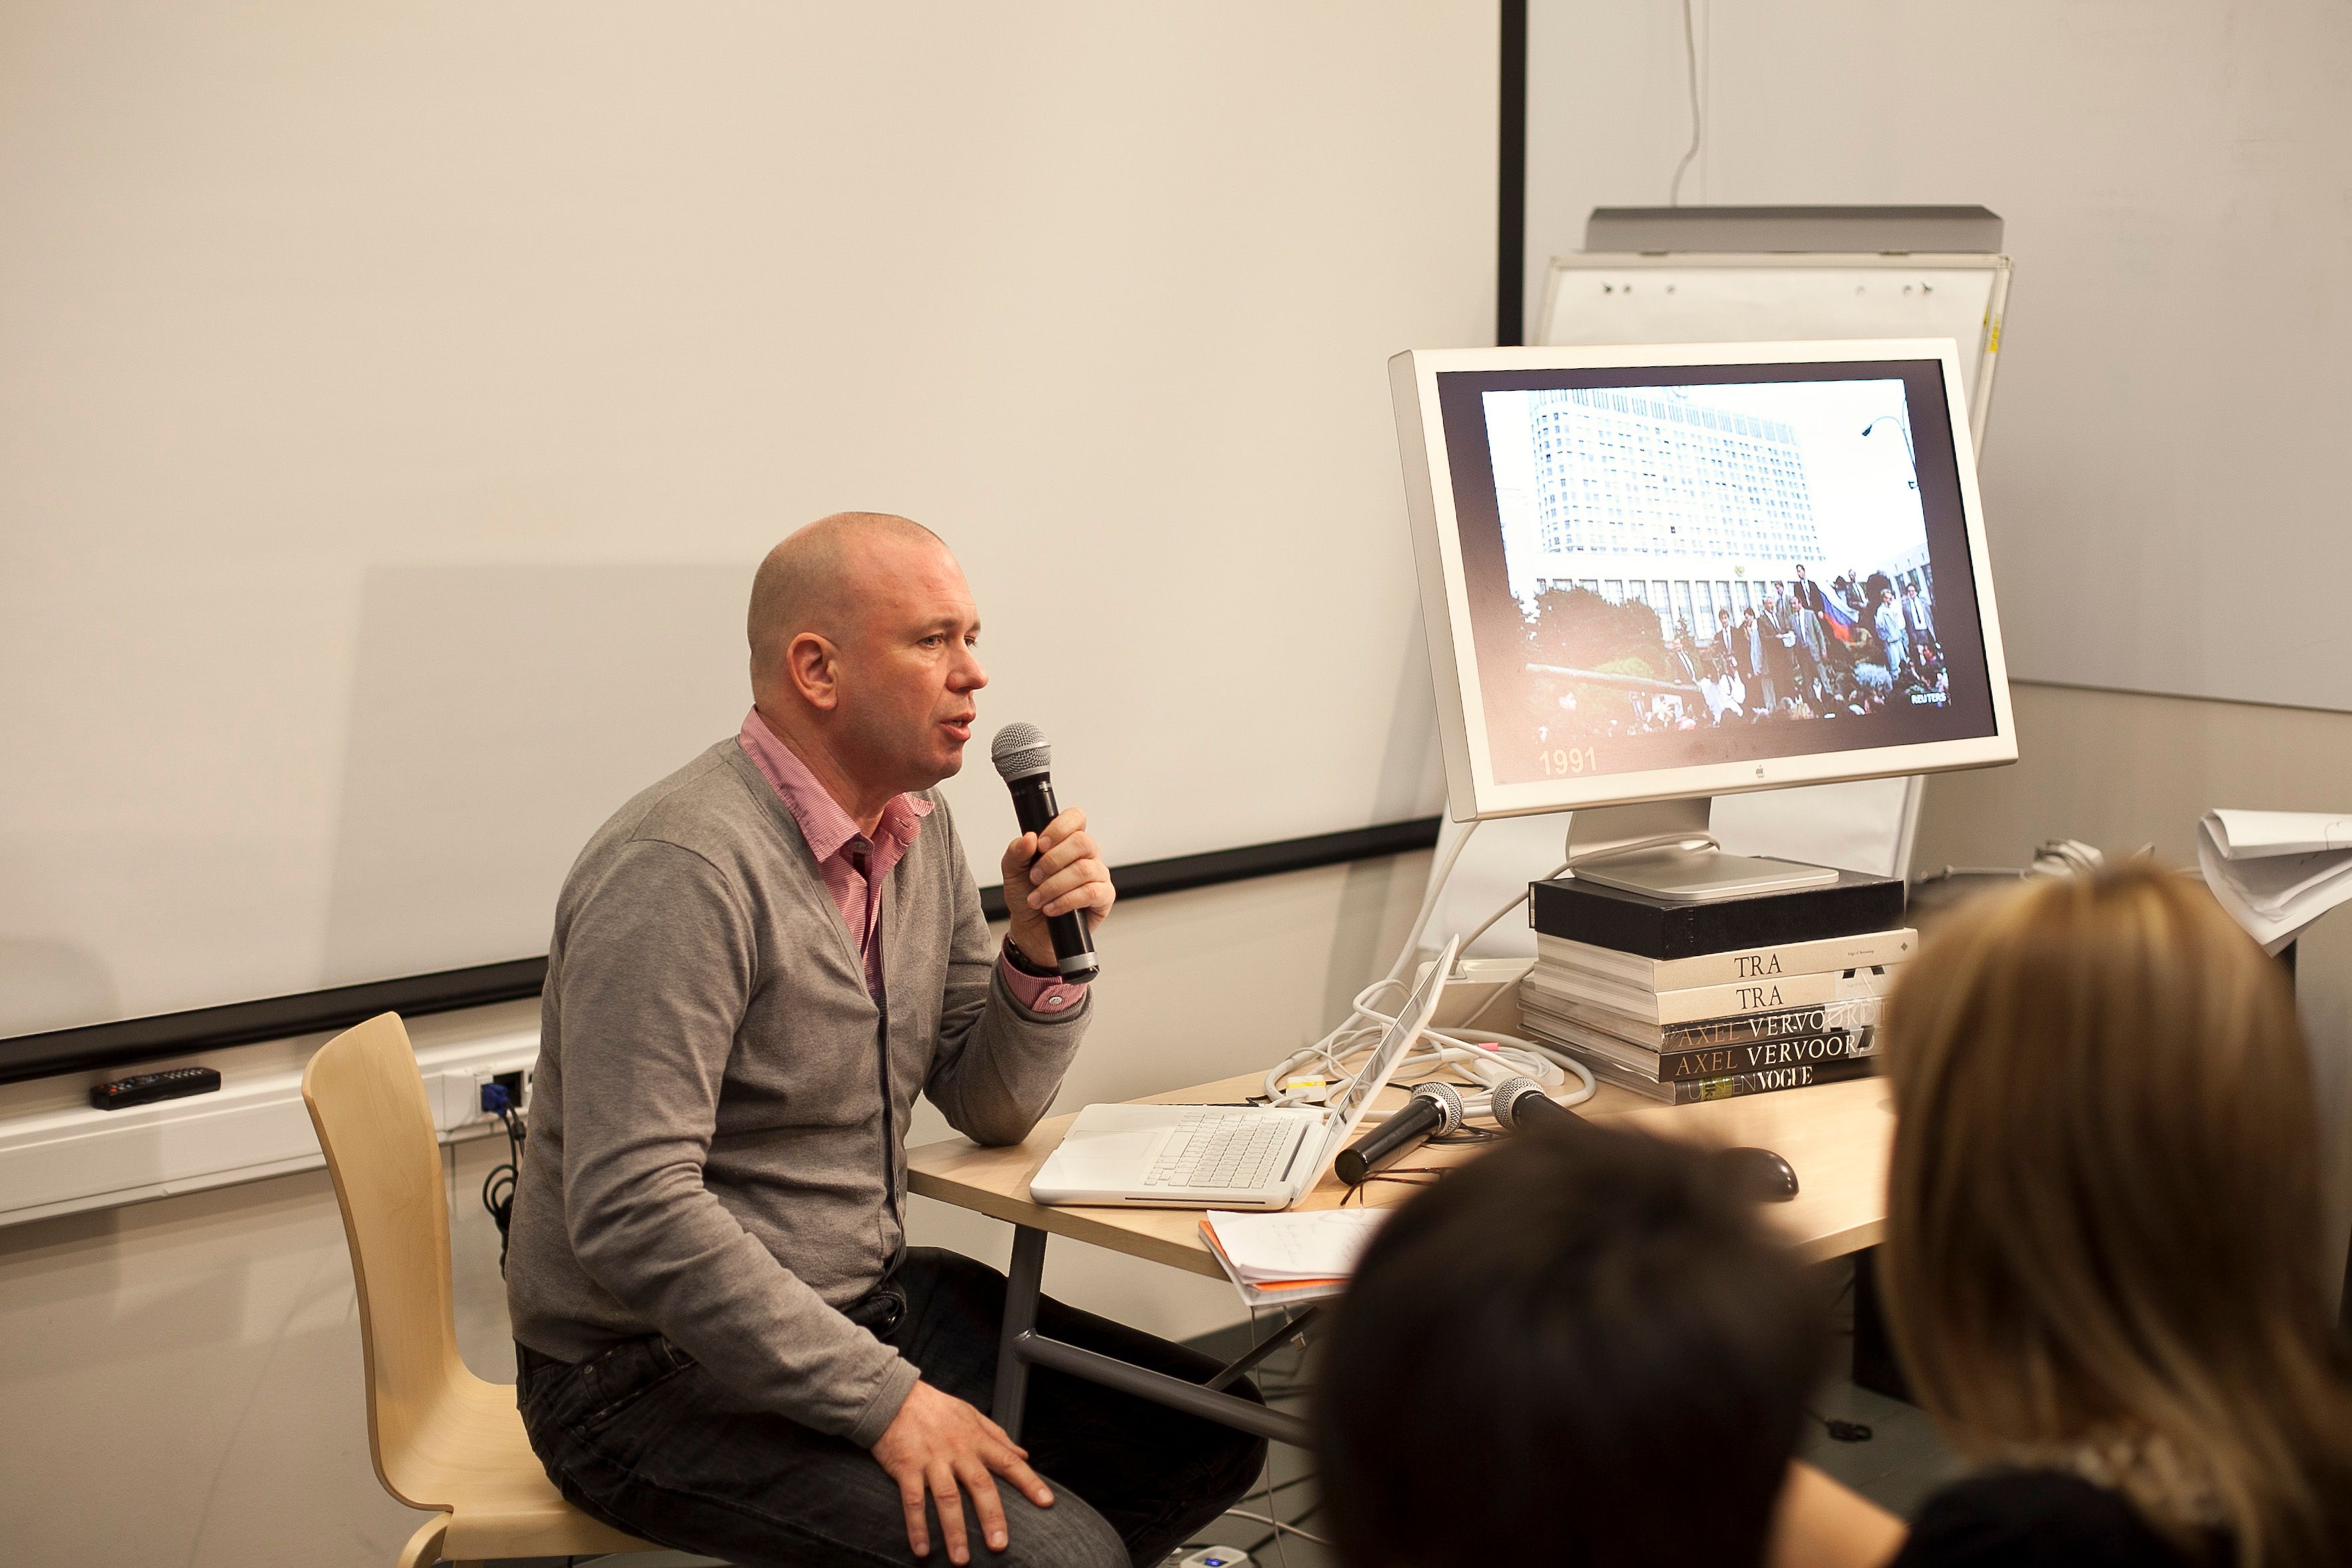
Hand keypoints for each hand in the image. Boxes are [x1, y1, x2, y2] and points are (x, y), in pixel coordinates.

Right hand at [870, 1379, 1053, 1562]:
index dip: (1029, 1482)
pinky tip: (922, 1549)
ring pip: (947, 1498)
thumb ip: (998, 1436)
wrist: (893, 1396)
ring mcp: (931, 1460)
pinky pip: (913, 1501)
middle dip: (991, 1517)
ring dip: (954, 1531)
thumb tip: (1024, 1455)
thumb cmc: (936, 1408)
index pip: (1008, 1461)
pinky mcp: (906, 1468)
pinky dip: (917, 1527)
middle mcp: (957, 1451)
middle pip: (979, 1485)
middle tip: (999, 1545)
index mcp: (975, 1439)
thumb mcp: (971, 1414)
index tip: (1046, 1502)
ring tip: (961, 1559)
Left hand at [1000, 807, 1114, 970]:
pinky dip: (1066, 900)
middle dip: (1053, 861)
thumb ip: (1017, 851)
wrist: (1031, 929)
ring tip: (1037, 898)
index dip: (1059, 827)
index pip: (1075, 818)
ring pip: (1084, 869)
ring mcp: (1098, 874)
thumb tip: (1029, 838)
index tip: (1040, 845)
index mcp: (1067, 840)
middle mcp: (1087, 854)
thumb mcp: (1012, 871)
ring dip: (1054, 885)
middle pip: (1082, 842)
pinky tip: (1051, 908)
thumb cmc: (1026, 896)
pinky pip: (1091, 892)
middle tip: (1034, 877)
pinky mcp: (1104, 897)